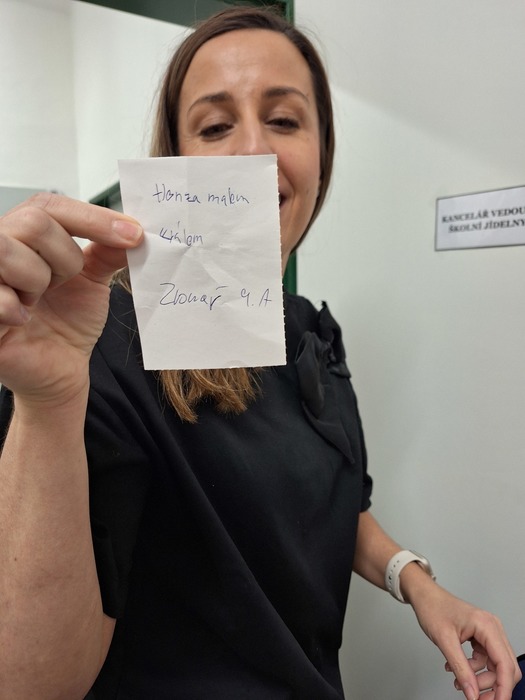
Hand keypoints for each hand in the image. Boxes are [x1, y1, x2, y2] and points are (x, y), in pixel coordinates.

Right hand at [0, 193, 142, 403]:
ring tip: (38, 301)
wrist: (60, 369)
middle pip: (33, 221)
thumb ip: (108, 250)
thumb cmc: (68, 323)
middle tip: (65, 284)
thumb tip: (132, 229)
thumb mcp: (93, 280)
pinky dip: (16, 309)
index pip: (50, 204)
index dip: (93, 217)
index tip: (133, 235)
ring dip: (39, 281)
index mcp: (25, 235)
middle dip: (64, 258)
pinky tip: (22, 321)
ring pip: (9, 251)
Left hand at [409, 580, 520, 699]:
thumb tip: (473, 693)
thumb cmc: (432, 608)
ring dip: (481, 679)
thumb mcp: (445, 641)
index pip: (505, 664)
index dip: (503, 688)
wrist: (424, 595)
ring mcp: (488, 633)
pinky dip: (474, 670)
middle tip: (476, 698)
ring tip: (459, 683)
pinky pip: (485, 661)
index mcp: (487, 626)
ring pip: (496, 666)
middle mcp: (492, 629)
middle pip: (505, 667)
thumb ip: (460, 668)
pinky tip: (457, 670)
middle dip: (493, 687)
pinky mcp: (481, 637)